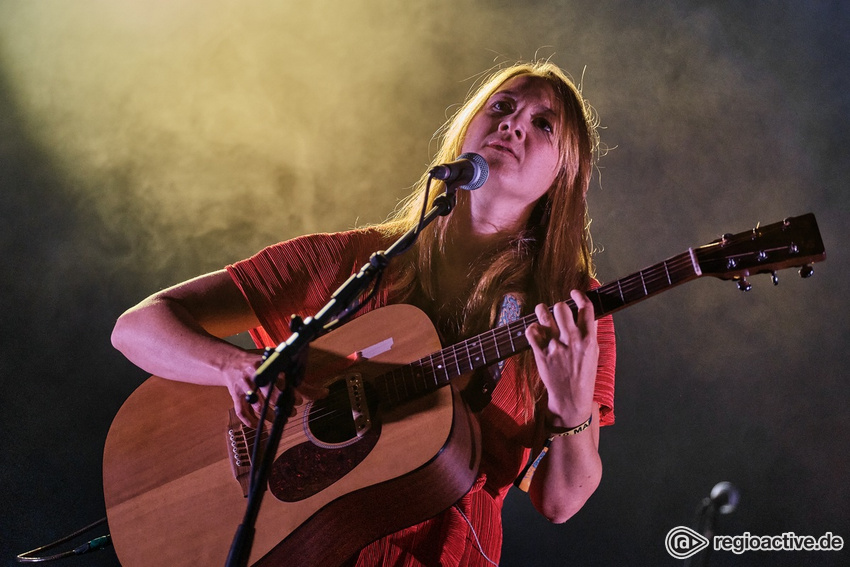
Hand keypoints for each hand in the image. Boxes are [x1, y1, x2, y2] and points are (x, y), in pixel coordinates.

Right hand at [226, 351, 328, 427]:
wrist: (231, 362)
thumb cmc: (261, 365)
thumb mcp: (280, 368)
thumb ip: (300, 381)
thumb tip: (324, 393)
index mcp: (267, 365)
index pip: (280, 379)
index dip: (289, 391)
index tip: (298, 401)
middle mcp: (255, 374)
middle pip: (268, 394)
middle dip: (280, 405)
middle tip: (291, 413)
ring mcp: (244, 386)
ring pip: (257, 405)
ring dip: (269, 416)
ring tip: (279, 420)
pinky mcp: (235, 395)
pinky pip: (241, 411)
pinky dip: (250, 422)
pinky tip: (259, 427)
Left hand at [525, 290, 598, 426]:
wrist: (571, 399)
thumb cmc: (583, 375)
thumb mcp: (594, 353)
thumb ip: (590, 333)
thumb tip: (586, 313)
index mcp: (589, 340)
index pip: (586, 309)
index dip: (580, 296)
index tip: (575, 292)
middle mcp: (572, 341)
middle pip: (561, 308)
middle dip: (558, 306)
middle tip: (556, 310)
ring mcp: (555, 347)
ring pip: (543, 315)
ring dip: (541, 310)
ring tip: (542, 311)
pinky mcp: (541, 354)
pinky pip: (531, 331)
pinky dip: (532, 328)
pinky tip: (535, 331)